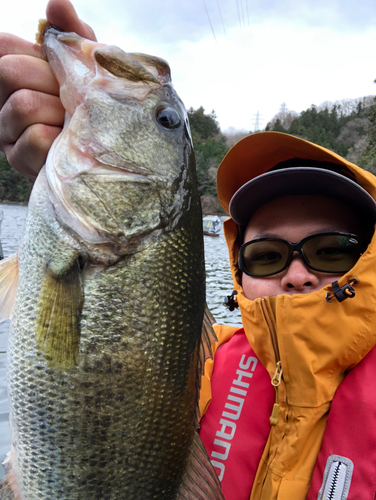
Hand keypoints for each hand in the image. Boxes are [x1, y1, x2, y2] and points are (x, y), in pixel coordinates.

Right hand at [0, 0, 95, 178]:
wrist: (111, 146)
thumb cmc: (94, 102)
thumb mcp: (88, 65)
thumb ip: (72, 33)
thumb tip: (56, 4)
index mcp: (12, 71)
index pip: (4, 46)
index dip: (39, 56)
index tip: (59, 71)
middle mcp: (1, 99)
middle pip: (9, 71)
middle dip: (50, 82)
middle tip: (70, 99)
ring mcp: (5, 131)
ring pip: (23, 105)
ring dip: (58, 113)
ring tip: (71, 123)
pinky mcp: (18, 159)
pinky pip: (35, 139)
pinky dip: (58, 139)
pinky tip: (65, 144)